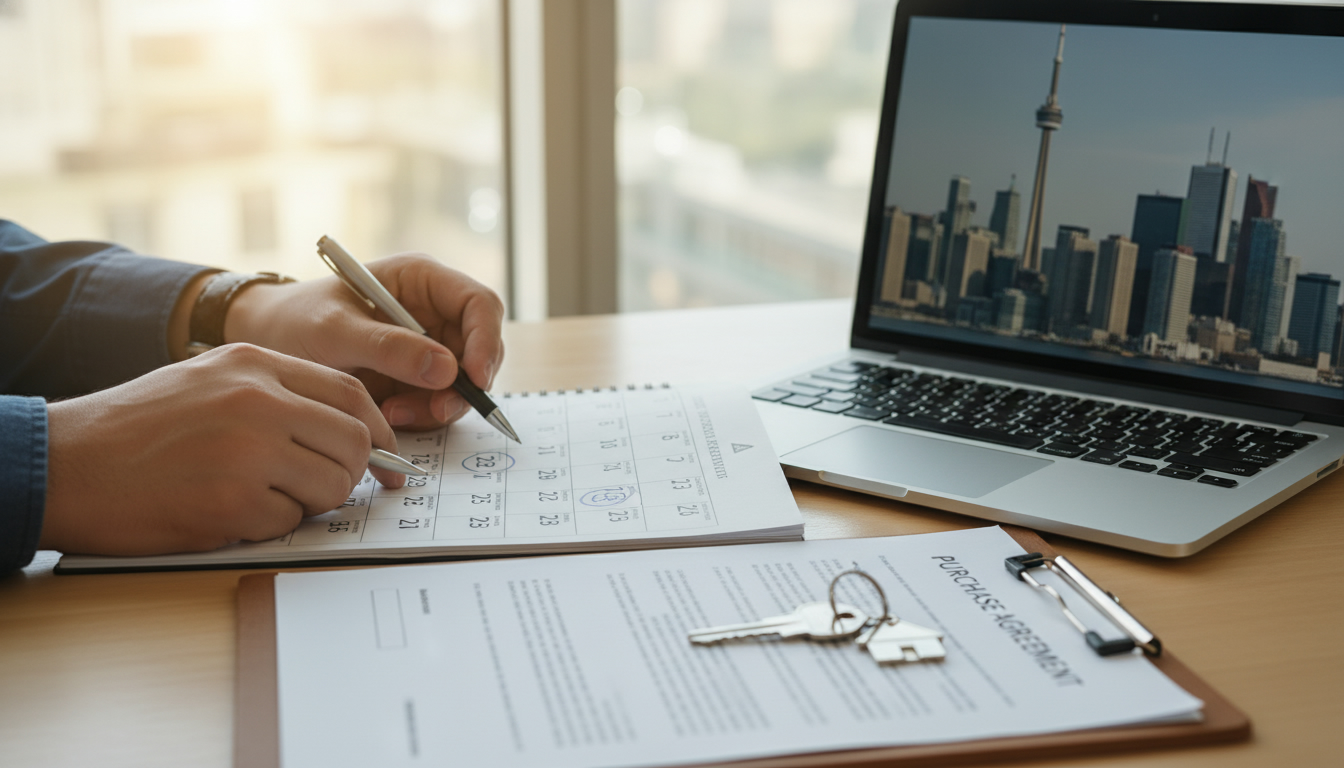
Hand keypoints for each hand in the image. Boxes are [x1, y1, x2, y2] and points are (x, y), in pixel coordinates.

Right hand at [39, 344, 403, 555]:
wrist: (63, 463)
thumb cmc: (136, 429)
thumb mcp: (209, 380)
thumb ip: (278, 395)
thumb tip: (349, 431)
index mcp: (255, 363)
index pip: (351, 393)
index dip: (379, 431)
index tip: (387, 458)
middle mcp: (258, 399)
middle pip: (354, 442)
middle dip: (348, 473)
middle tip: (321, 487)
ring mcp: (247, 450)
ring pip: (332, 485)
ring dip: (309, 502)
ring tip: (259, 496)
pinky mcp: (231, 502)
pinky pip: (288, 522)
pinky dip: (267, 526)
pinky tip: (225, 512)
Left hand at [224, 253, 505, 430]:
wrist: (268, 344)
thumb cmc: (295, 320)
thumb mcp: (335, 331)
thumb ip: (389, 347)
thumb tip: (447, 370)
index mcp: (421, 281)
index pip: (479, 304)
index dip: (486, 340)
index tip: (473, 378)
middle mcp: (433, 312)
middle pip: (479, 349)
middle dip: (463, 385)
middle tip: (437, 410)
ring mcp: (428, 347)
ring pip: (462, 383)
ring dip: (438, 406)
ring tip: (392, 415)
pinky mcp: (416, 379)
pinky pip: (439, 402)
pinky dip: (421, 416)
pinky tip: (388, 415)